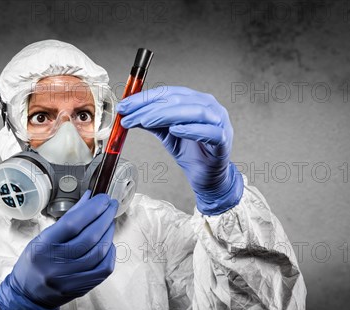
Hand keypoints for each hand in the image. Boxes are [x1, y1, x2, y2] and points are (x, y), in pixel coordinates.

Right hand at [0, 191, 117, 309]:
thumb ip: (69, 218)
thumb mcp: (44, 237)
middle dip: (105, 217)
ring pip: (99, 252)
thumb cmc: (36, 260)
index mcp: (44, 246)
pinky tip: (108, 243)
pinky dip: (110, 253)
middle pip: (89, 237)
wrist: (28, 294)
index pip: (72, 224)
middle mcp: (56, 263)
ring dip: (108, 233)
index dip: (92, 209)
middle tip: (111, 206)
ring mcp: (69, 278)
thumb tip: (89, 198)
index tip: (103, 198)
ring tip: (109, 222)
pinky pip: (104, 268)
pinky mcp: (80, 288)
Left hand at [117, 86, 243, 214]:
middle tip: (130, 115)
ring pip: (195, 111)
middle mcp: (209, 107)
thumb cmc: (191, 152)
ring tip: (146, 121)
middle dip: (150, 106)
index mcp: (195, 101)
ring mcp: (219, 122)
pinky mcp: (223, 140)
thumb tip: (129, 113)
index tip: (125, 105)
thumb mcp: (166, 134)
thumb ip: (152, 121)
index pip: (169, 92)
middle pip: (179, 100)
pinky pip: (209, 132)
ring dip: (167, 115)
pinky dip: (191, 129)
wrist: (207, 177)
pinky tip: (175, 130)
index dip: (145, 97)